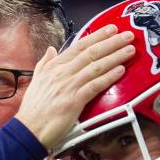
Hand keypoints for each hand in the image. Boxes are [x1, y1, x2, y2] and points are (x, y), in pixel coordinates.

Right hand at [15, 24, 135, 148]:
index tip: (111, 29)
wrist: (29, 129)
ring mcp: (69, 86)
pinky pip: (95, 85)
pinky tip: (120, 70)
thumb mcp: (36, 80)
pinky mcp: (75, 101)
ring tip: (130, 50)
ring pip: (96, 66)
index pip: (79, 46)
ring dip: (115, 57)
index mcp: (54, 66)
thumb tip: (51, 49)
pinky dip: (109, 76)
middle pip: (91, 53)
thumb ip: (45, 63)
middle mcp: (62, 72)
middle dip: (112, 42)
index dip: (97, 36)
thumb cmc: (33, 108)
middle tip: (128, 35)